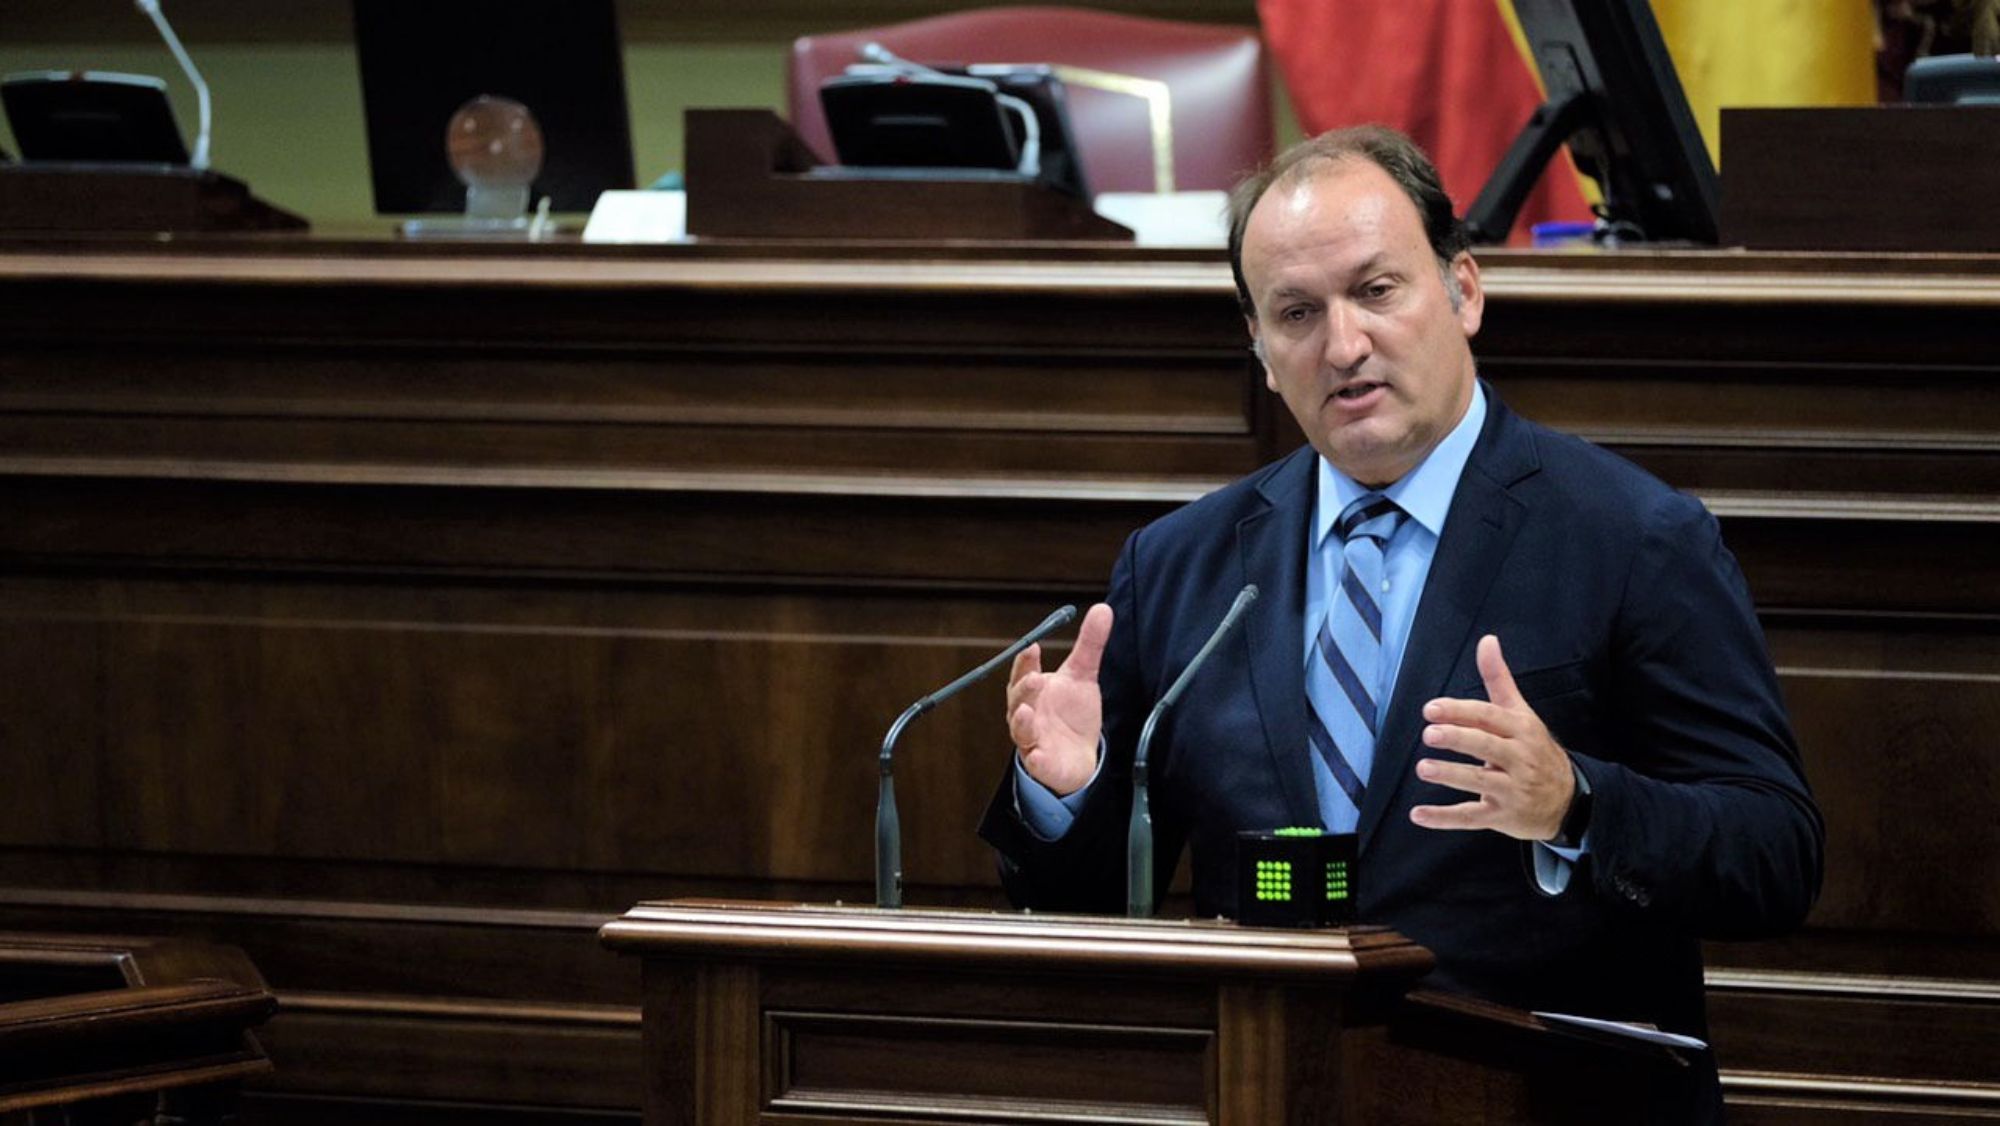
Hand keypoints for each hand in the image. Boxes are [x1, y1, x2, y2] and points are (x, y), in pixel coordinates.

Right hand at [1007, 602, 1111, 796]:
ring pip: (1020, 729)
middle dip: (1024, 688)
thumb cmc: (1072, 714)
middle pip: (1017, 699)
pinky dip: (1035, 757)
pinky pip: (1035, 761)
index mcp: (1032, 689)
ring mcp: (1030, 738)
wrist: (1079, 755)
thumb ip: (1090, 644)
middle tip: (1035, 677)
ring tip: (1026, 711)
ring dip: (1021, 721)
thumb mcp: (1084, 676)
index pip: (1023, 671)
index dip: (1025, 661)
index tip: (1033, 647)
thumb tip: (1102, 608)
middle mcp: (1026, 712)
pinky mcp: (1040, 762)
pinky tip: (1037, 754)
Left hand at [1409, 634, 1576, 840]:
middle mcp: (1519, 759)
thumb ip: (1499, 679)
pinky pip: (1470, 817)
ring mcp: (1512, 790)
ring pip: (1479, 782)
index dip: (1460, 712)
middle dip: (1458, 740)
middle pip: (1486, 747)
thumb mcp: (1522, 713)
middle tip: (1429, 734)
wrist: (1569, 799)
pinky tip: (1418, 814)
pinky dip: (1443, 818)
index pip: (1489, 718)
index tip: (1431, 709)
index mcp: (1521, 730)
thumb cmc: (1535, 749)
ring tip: (1424, 768)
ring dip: (1450, 776)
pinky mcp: (1503, 816)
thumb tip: (1487, 640)